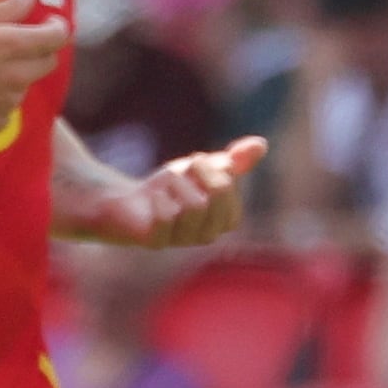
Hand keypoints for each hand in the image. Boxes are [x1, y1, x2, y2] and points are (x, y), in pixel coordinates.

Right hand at [0, 0, 71, 135]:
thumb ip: (7, 9)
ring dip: (15, 77)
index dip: (57, 28)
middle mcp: (15, 75)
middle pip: (48, 64)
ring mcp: (6, 102)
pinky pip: (7, 109)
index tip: (48, 24)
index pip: (57, 37)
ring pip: (24, 86)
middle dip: (39, 52)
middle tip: (17, 46)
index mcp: (11, 45)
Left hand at [61, 138, 268, 249]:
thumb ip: (235, 159)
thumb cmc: (170, 187)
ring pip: (193, 205)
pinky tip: (152, 198)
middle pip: (217, 195)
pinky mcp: (158, 242)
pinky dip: (158, 199)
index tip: (197, 161)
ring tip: (165, 184)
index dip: (211, 168)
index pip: (228, 187)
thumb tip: (261, 144)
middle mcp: (208, 234)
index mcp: (225, 218)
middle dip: (198, 171)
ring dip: (175, 184)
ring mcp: (183, 241)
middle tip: (186, 163)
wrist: (126, 202)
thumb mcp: (204, 166)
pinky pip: (166, 217)